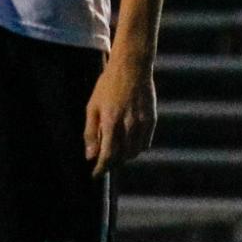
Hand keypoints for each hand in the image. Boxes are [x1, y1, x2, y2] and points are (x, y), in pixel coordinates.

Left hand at [84, 51, 155, 176]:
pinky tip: (128, 144)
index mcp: (111, 121)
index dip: (101, 168)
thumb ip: (90, 132)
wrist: (132, 66)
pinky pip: (145, 144)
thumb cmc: (108, 85)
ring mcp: (142, 123)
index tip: (95, 175)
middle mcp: (128, 125)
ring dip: (124, 158)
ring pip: (134, 153)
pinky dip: (136, 149)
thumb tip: (90, 156)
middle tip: (103, 163)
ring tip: (115, 153)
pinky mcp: (152, 120)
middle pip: (121, 157)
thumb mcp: (92, 106)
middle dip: (111, 164)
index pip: (107, 155)